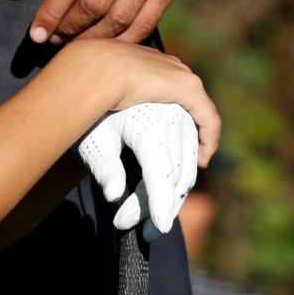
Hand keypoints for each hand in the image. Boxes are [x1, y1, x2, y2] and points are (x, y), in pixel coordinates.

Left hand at [4, 0, 183, 44]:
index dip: (50, 14)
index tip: (35, 35)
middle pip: (93, 6)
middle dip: (69, 29)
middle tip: (54, 40)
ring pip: (119, 19)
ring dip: (93, 40)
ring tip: (75, 44)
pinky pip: (145, 24)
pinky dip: (124, 42)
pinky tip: (106, 46)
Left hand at [78, 102, 198, 239]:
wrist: (98, 64)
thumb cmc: (92, 107)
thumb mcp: (92, 136)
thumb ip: (104, 165)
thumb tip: (113, 195)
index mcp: (147, 122)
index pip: (160, 172)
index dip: (160, 203)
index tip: (157, 229)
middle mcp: (171, 113)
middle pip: (176, 172)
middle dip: (162, 204)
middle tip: (144, 230)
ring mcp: (182, 106)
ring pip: (189, 159)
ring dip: (177, 189)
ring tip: (158, 212)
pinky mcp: (186, 99)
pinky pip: (201, 132)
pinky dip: (200, 151)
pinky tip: (196, 166)